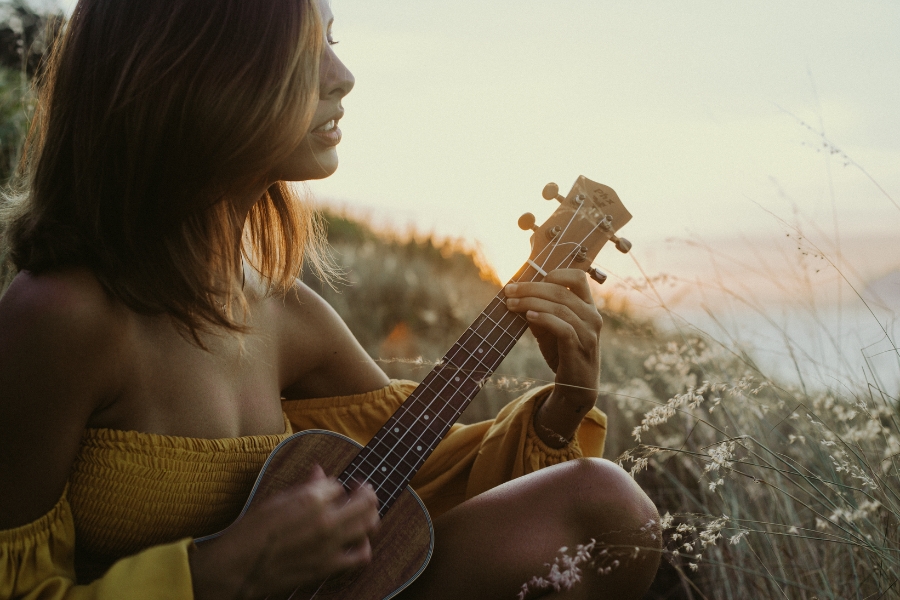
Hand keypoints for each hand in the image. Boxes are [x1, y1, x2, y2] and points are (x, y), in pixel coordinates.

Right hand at [190, 465, 379, 599]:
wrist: (238, 567)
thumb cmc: (251, 531)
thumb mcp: (277, 499)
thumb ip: (304, 486)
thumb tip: (320, 472)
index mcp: (311, 499)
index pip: (338, 484)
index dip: (335, 485)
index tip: (332, 488)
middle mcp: (326, 520)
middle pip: (365, 501)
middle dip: (366, 492)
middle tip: (362, 490)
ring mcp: (330, 545)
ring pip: (369, 525)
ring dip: (371, 515)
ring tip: (365, 513)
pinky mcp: (329, 567)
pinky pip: (361, 556)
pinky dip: (365, 546)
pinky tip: (358, 541)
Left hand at [504, 269, 602, 445]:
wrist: (576, 387)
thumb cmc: (563, 354)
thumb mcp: (549, 330)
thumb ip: (539, 312)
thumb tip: (518, 297)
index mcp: (588, 306)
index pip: (578, 277)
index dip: (555, 273)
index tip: (530, 279)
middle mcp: (592, 315)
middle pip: (561, 291)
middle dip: (530, 288)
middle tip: (508, 291)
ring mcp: (589, 332)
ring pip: (559, 308)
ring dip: (531, 303)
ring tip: (511, 304)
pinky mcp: (580, 347)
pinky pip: (562, 327)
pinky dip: (544, 318)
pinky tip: (528, 316)